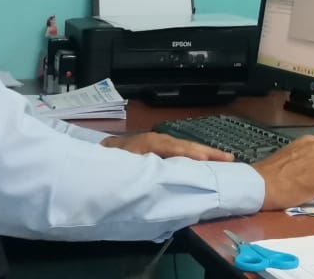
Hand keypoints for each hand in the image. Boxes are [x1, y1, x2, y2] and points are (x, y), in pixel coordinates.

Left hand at [101, 132, 234, 161]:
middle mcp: (149, 141)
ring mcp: (149, 144)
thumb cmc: (101, 170)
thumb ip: (143, 171)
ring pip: (178, 147)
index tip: (212, 159)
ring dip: (199, 153)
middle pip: (181, 145)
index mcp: (144, 144)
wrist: (84, 165)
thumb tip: (169, 174)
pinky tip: (199, 162)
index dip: (193, 153)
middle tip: (229, 158)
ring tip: (221, 159)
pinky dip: (187, 156)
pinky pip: (172, 152)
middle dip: (204, 151)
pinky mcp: (147, 150)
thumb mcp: (120, 170)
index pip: (174, 147)